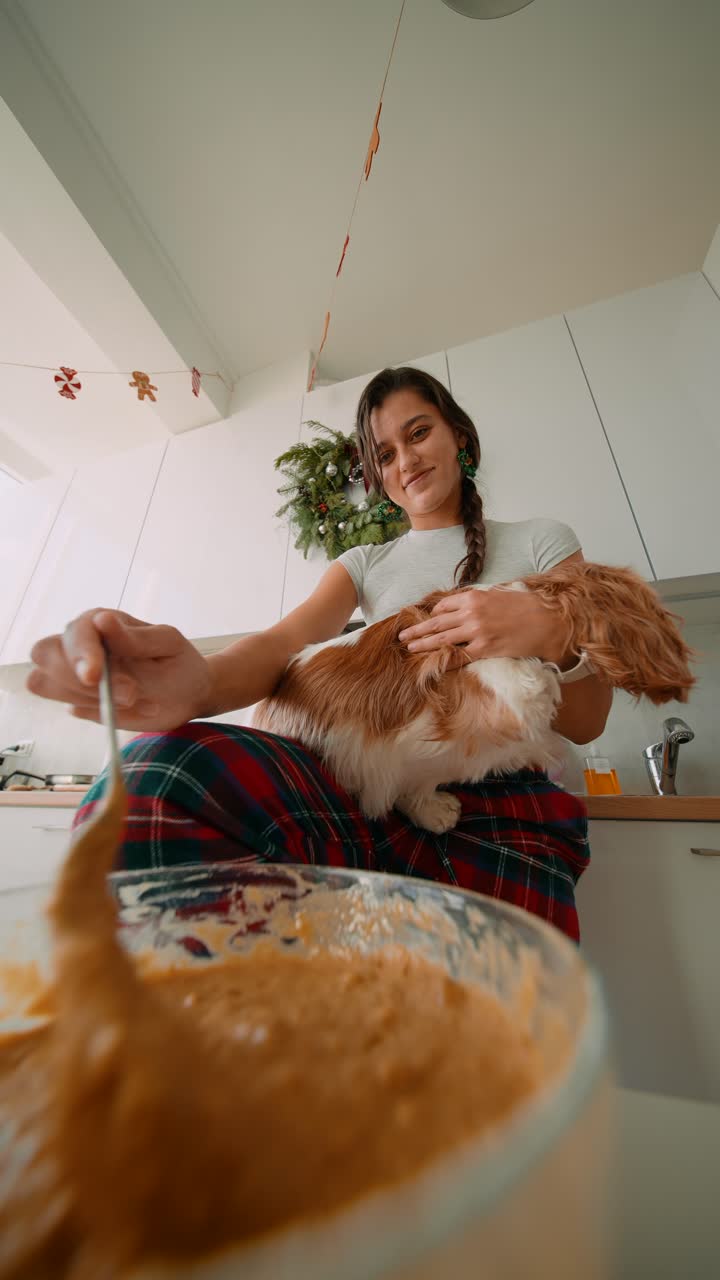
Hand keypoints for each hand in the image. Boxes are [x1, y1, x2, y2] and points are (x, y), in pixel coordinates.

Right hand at [27, 609, 213, 730]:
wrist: (189, 695)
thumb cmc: (179, 662)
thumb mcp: (167, 644)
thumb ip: (134, 637)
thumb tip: (101, 620)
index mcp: (100, 623)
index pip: (74, 632)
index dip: (79, 653)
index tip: (94, 676)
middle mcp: (82, 645)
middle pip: (45, 655)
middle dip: (76, 678)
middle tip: (128, 693)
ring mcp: (76, 675)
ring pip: (45, 682)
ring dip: (85, 697)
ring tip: (135, 699)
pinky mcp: (80, 701)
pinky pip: (71, 708)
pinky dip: (96, 713)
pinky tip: (130, 709)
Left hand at [398, 588, 570, 668]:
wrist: (548, 620)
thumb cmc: (527, 605)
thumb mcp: (499, 593)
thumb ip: (480, 599)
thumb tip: (465, 604)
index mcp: (473, 597)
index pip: (443, 606)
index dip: (431, 615)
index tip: (424, 621)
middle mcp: (470, 613)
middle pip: (436, 623)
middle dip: (417, 630)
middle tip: (403, 636)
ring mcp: (476, 632)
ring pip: (442, 640)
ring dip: (423, 645)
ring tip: (409, 649)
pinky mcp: (485, 649)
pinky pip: (459, 657)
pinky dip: (445, 661)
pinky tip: (434, 664)